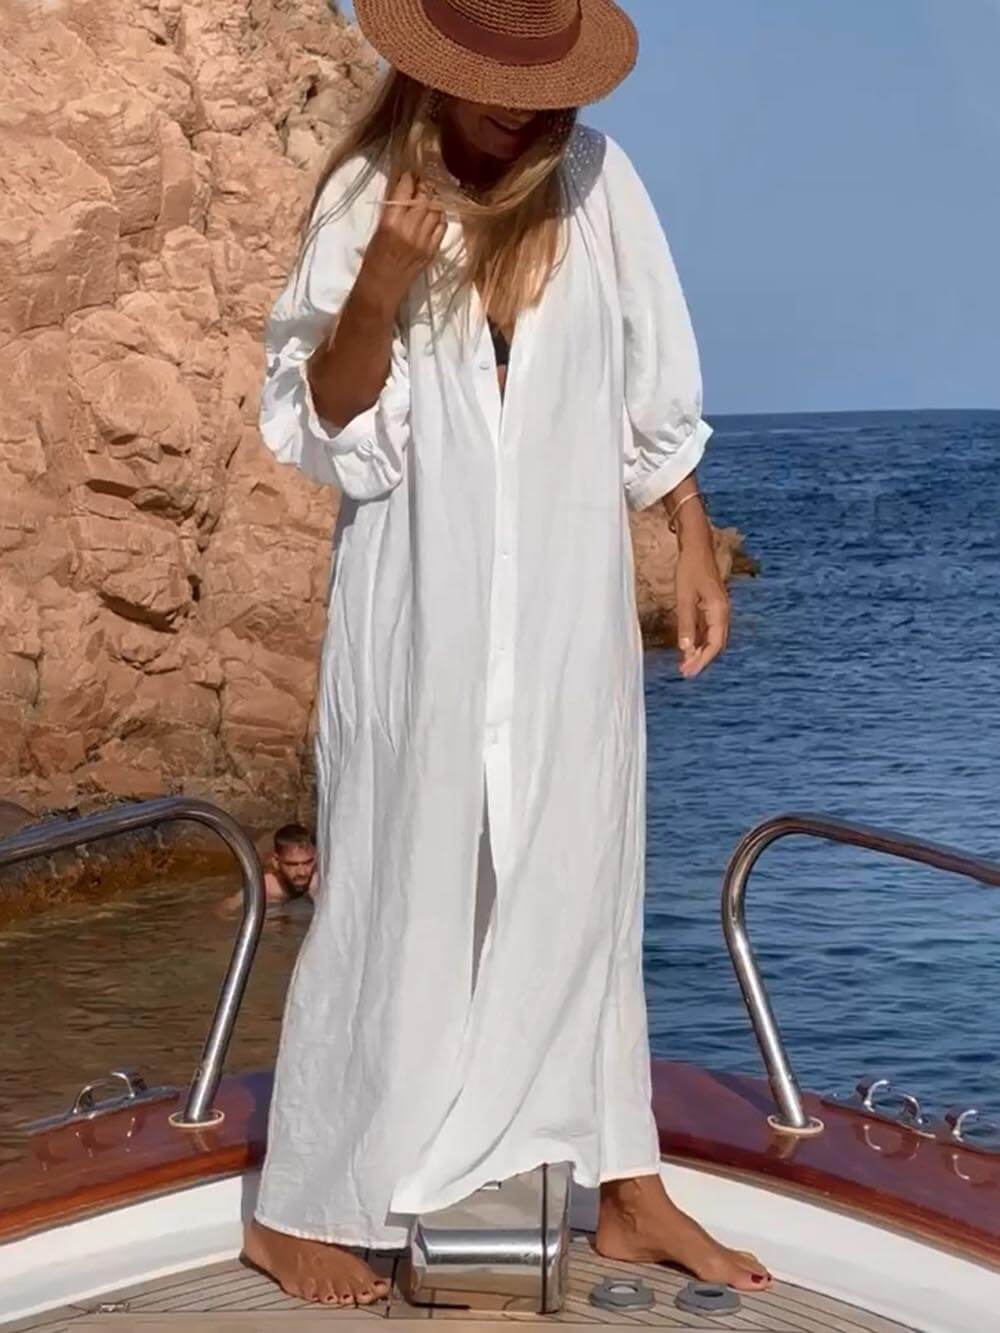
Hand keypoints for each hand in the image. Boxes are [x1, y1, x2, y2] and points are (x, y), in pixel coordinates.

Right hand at [360, 173, 446, 311]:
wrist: (382, 288)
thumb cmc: (373, 259)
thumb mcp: (378, 230)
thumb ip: (392, 211)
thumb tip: (404, 191)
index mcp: (391, 222)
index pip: (405, 190)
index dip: (409, 179)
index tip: (409, 174)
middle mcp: (409, 229)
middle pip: (425, 197)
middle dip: (424, 186)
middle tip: (421, 183)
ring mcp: (423, 240)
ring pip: (437, 210)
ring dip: (434, 200)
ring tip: (429, 197)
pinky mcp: (432, 250)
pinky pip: (442, 227)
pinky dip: (440, 217)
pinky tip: (435, 215)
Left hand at [675, 539, 729, 677]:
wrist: (696, 546)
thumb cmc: (690, 567)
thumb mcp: (684, 596)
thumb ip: (685, 622)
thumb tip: (685, 648)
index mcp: (719, 610)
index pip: (714, 643)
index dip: (702, 660)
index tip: (689, 672)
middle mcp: (722, 613)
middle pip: (716, 644)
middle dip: (701, 660)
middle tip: (685, 673)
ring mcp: (717, 610)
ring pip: (712, 638)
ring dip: (699, 652)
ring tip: (684, 665)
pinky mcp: (710, 606)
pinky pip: (707, 629)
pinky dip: (698, 640)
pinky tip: (686, 648)